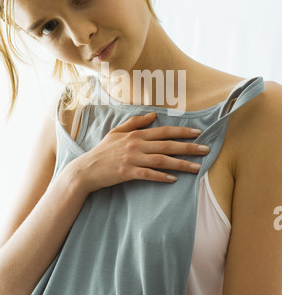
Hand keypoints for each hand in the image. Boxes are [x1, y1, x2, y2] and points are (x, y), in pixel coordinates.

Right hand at [73, 112, 209, 193]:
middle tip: (206, 150)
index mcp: (136, 134)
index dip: (182, 131)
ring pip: (162, 160)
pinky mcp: (127, 172)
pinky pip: (148, 174)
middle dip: (189, 147)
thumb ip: (135, 122)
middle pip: (167, 145)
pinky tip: (174, 179)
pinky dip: (161, 177)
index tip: (198, 132)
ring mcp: (132, 159)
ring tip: (197, 168)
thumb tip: (154, 115)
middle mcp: (136, 144)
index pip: (163, 131)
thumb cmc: (103, 151)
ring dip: (181, 164)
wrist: (87, 169)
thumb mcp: (117, 132)